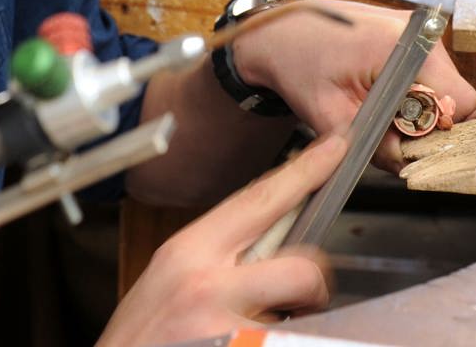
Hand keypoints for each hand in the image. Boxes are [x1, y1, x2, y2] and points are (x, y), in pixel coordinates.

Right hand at [98, 134, 345, 345]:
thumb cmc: (140, 338)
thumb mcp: (168, 279)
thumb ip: (216, 254)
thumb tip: (269, 238)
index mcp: (186, 252)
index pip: (258, 199)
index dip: (304, 172)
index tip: (334, 148)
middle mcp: (204, 283)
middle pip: (301, 263)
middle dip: (313, 283)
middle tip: (303, 298)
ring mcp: (220, 322)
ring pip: (298, 310)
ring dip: (294, 321)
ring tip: (263, 327)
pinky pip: (281, 336)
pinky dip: (274, 337)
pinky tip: (247, 341)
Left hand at [232, 0, 475, 171]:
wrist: (278, 31)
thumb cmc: (298, 65)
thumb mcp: (331, 116)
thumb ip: (375, 145)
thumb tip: (407, 166)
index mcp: (402, 46)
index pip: (460, 100)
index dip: (439, 131)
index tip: (408, 141)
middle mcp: (418, 31)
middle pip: (454, 94)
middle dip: (427, 123)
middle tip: (387, 131)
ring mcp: (415, 28)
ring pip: (441, 86)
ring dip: (417, 107)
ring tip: (377, 109)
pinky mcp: (408, 33)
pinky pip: (426, 72)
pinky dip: (410, 91)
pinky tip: (379, 95)